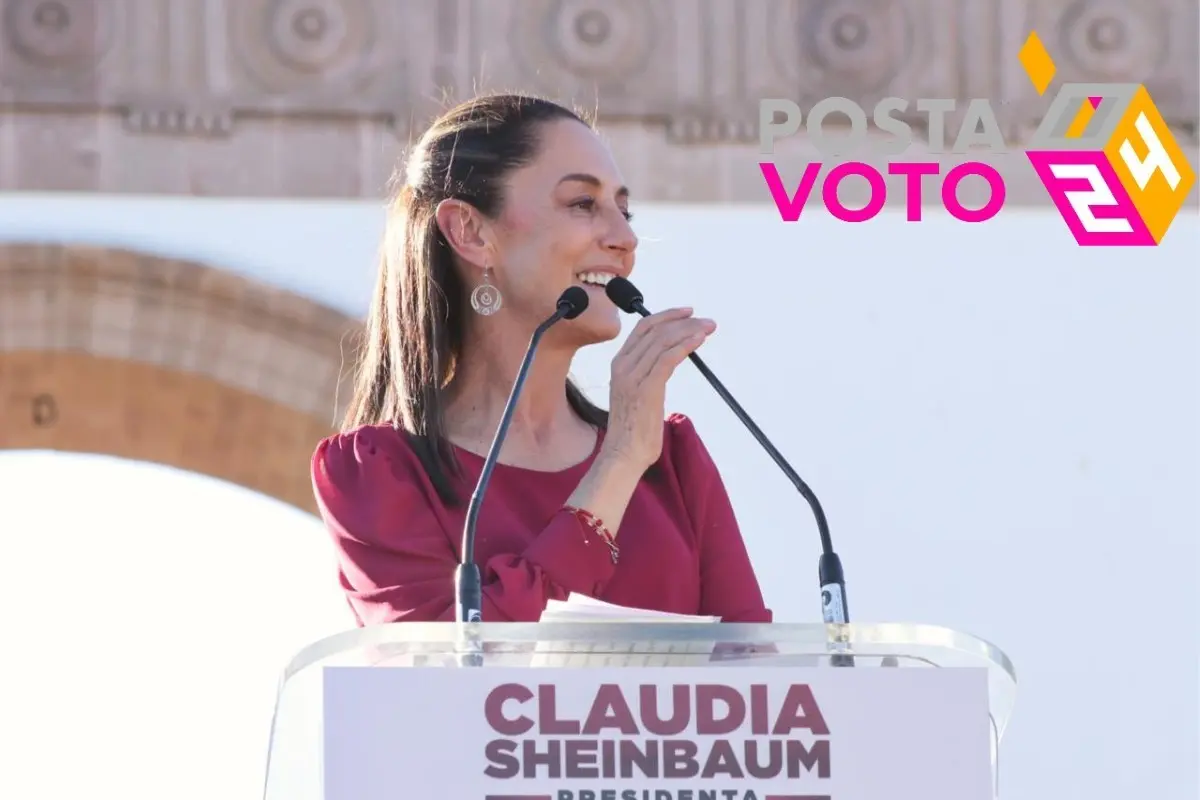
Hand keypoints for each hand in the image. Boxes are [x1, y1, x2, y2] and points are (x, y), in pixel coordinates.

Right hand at [602, 307, 715, 469]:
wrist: (623, 453)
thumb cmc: (634, 429)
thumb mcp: (638, 393)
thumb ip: (648, 373)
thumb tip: (670, 359)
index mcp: (619, 364)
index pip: (643, 328)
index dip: (667, 316)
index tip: (687, 313)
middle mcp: (623, 366)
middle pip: (655, 330)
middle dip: (683, 321)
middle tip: (706, 321)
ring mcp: (632, 376)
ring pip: (663, 341)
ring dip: (689, 330)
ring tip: (708, 328)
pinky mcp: (646, 388)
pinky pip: (668, 358)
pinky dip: (685, 345)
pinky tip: (699, 341)